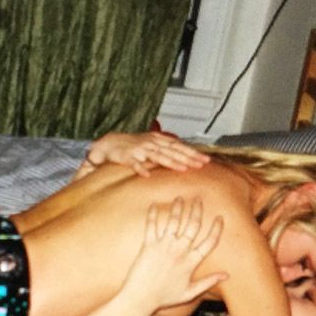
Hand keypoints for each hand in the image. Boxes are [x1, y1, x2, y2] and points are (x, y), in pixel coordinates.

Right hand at [83, 131, 209, 176]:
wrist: (110, 143)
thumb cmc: (133, 146)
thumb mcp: (152, 144)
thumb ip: (167, 149)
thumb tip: (185, 155)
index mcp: (158, 140)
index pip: (178, 146)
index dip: (192, 152)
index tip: (205, 160)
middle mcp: (151, 143)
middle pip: (172, 151)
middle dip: (187, 158)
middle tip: (200, 164)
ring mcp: (139, 150)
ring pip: (157, 156)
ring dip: (170, 162)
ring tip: (182, 169)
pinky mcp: (127, 157)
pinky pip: (134, 164)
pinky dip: (140, 169)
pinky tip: (147, 175)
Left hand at [123, 197, 226, 310]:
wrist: (140, 298)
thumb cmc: (165, 297)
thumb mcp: (190, 292)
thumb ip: (208, 282)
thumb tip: (227, 275)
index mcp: (191, 262)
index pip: (209, 242)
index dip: (216, 229)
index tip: (220, 217)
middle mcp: (179, 251)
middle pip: (192, 226)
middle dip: (197, 210)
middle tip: (198, 199)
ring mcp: (164, 246)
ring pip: (174, 221)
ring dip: (178, 208)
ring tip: (180, 198)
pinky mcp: (148, 245)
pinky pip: (151, 225)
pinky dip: (153, 214)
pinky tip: (154, 204)